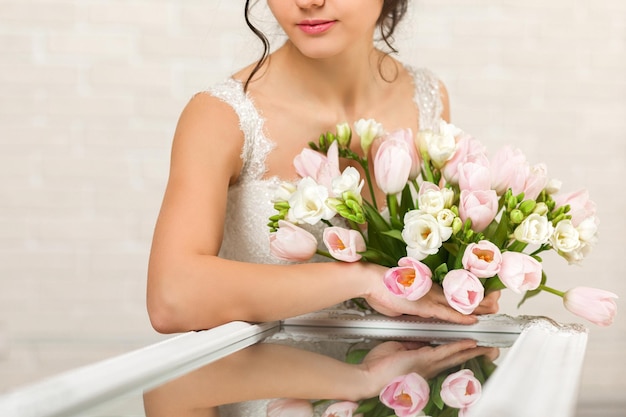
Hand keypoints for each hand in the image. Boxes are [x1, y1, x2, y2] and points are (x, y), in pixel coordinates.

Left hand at [359, 339, 498, 396]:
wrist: (368, 377)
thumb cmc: (378, 366)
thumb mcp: (399, 349)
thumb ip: (412, 344)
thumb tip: (419, 337)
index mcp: (423, 361)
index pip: (446, 355)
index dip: (461, 350)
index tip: (474, 346)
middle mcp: (428, 365)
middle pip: (457, 358)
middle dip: (475, 354)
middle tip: (492, 350)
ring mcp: (427, 364)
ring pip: (455, 355)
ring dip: (473, 351)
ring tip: (488, 348)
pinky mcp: (423, 360)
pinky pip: (444, 352)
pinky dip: (458, 347)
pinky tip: (469, 344)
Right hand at [364, 265, 500, 323]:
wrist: (370, 280)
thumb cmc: (381, 288)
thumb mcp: (400, 300)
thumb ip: (411, 304)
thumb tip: (413, 307)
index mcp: (428, 288)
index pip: (455, 293)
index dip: (472, 295)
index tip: (485, 295)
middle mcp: (433, 291)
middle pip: (462, 295)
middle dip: (482, 298)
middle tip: (497, 300)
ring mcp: (429, 297)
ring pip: (459, 303)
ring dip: (478, 308)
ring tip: (494, 310)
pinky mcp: (423, 306)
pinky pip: (446, 313)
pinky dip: (460, 317)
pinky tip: (472, 321)